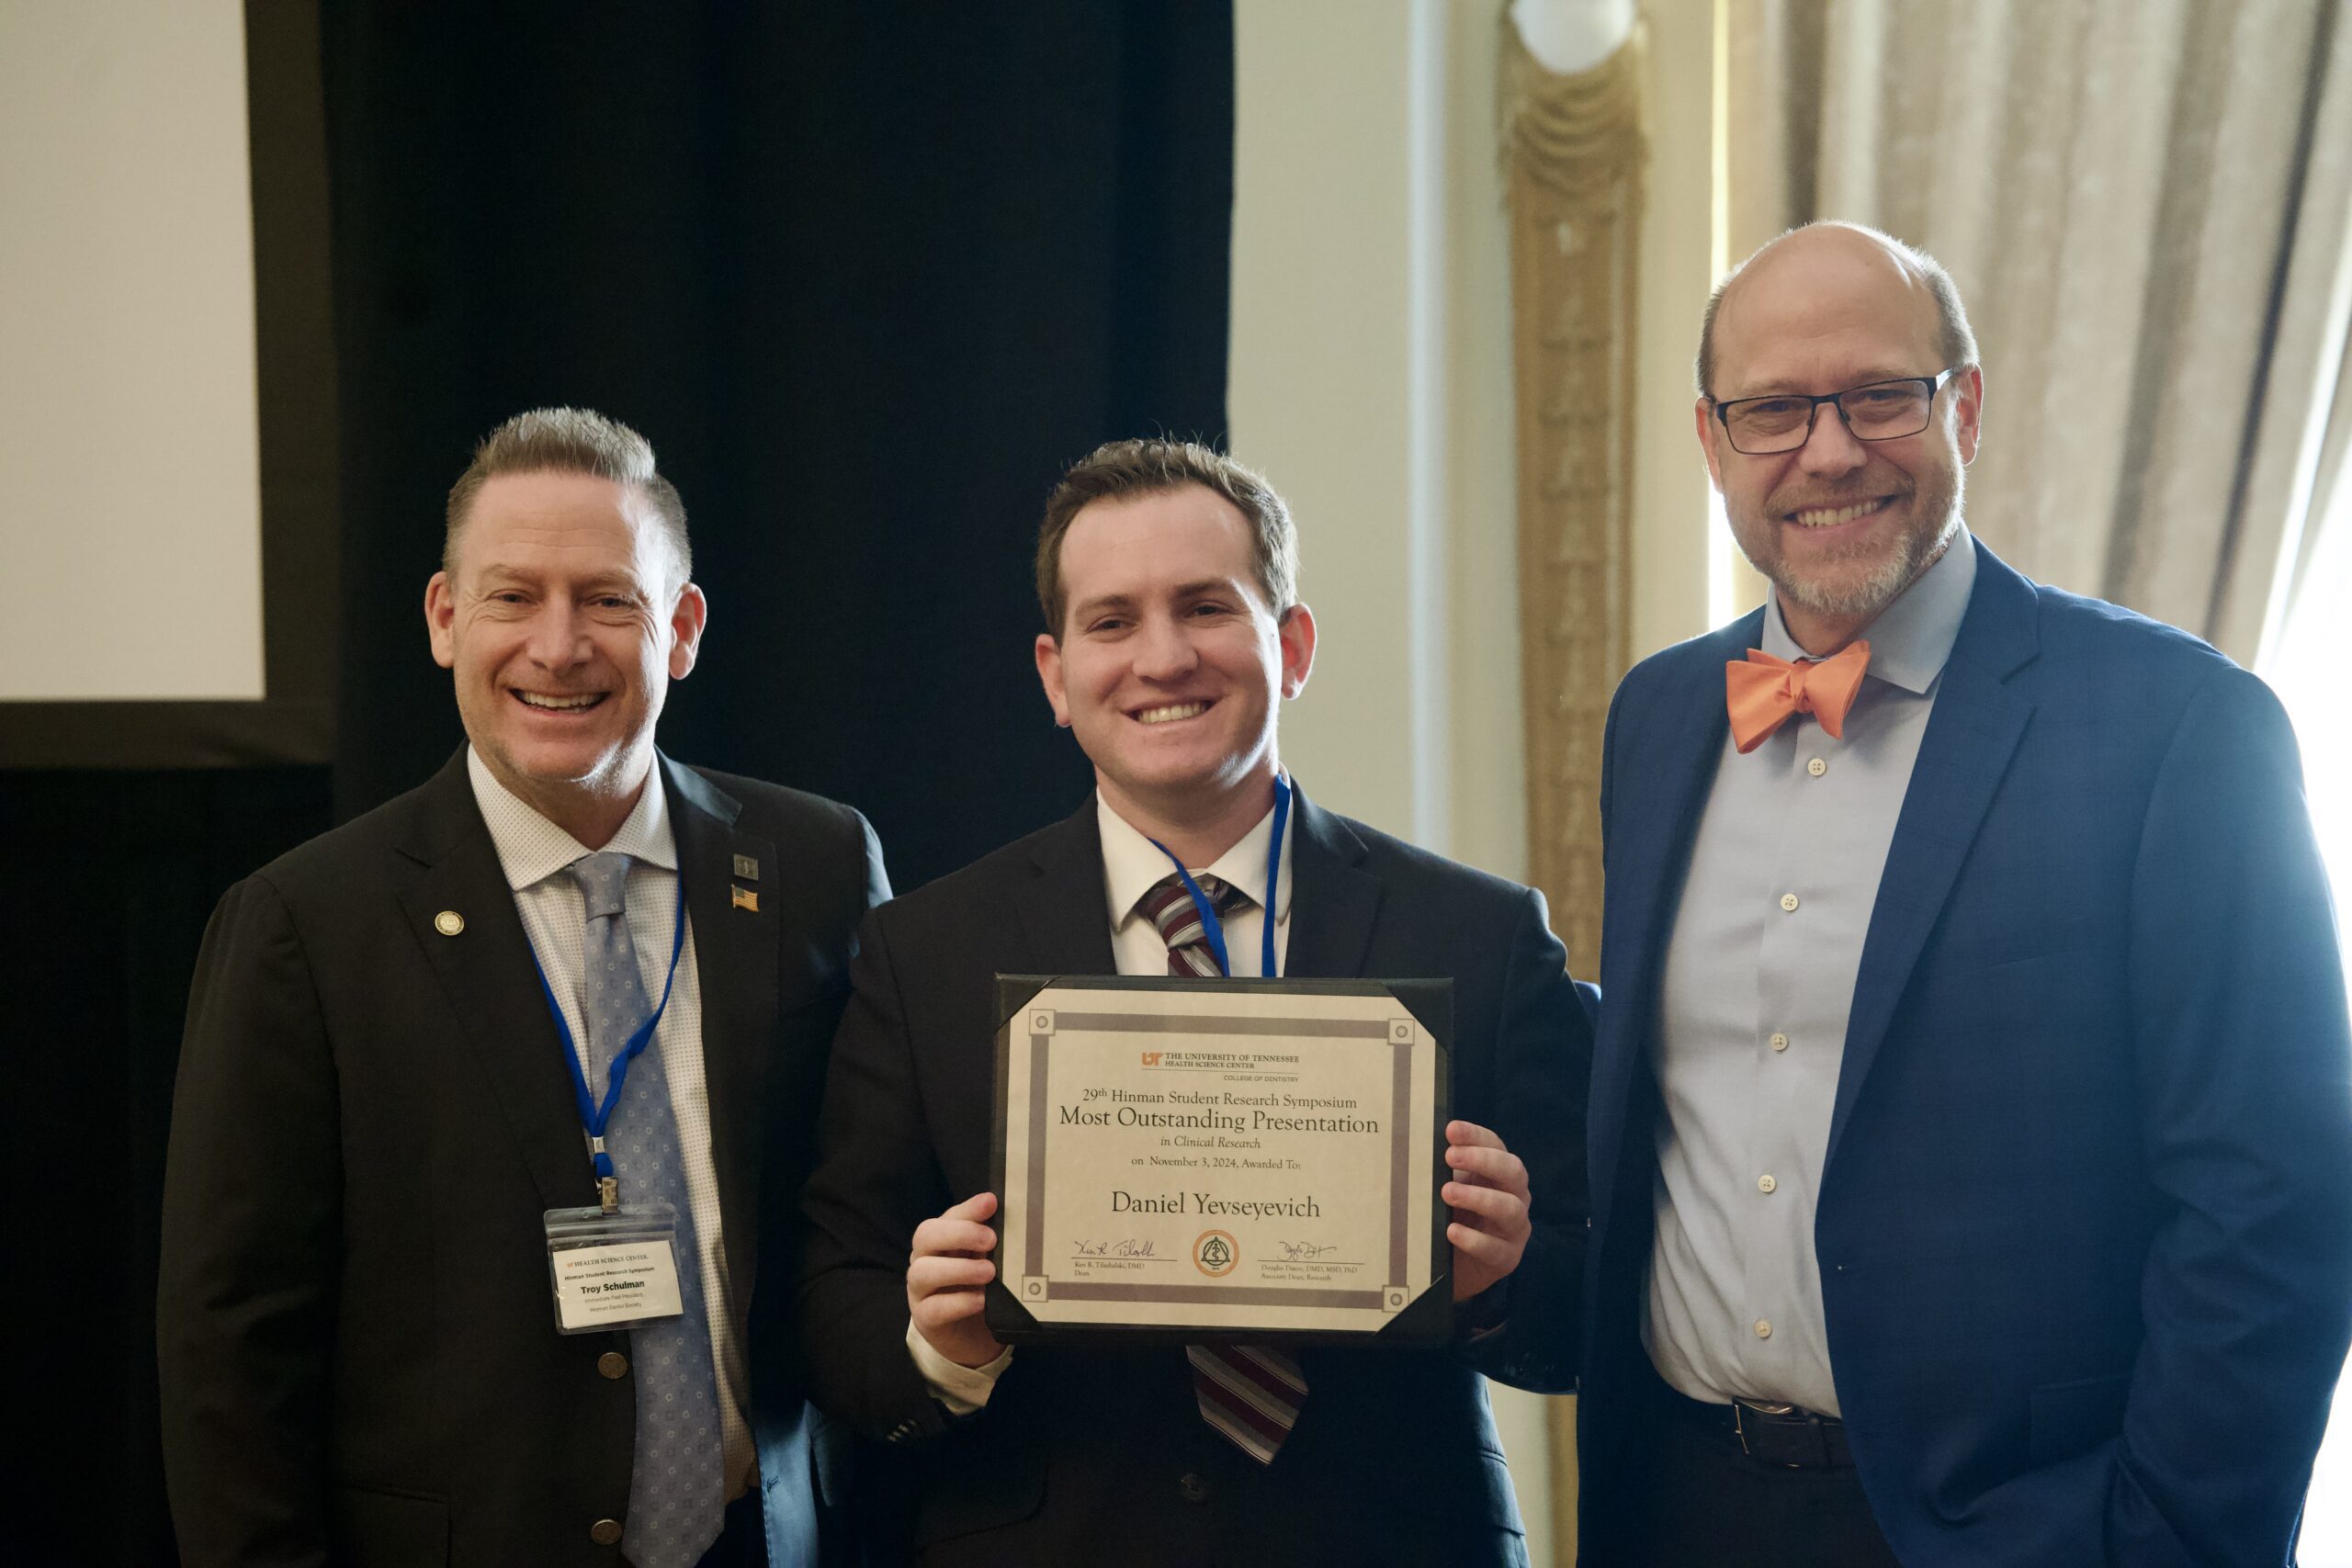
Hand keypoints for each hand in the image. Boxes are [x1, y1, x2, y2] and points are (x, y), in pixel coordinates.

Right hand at [907, 1191, 1005, 1368]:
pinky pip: (933, 1309)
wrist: (973, 1338)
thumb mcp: (989, 1264)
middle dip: (959, 1233)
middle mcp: (925, 1260)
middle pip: (926, 1236)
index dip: (968, 1209)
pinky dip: (958, 1303)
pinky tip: (980, 1301)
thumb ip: (993, 1245)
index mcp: (942, 1241)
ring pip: (922, 1271)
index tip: (991, 1202)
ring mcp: (920, 1290)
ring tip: (989, 1272)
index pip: (949, 1217)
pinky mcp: (924, 1319)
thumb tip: (1014, 1224)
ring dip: (958, 1269)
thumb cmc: (981, 1292)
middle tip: (991, 1240)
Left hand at [1443, 1121, 1530, 1302]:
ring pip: (1510, 1208)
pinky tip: (1452, 1232)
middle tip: (1450, 1157)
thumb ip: (1439, 1172)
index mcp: (1499, 1174)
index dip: (1476, 1135)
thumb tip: (1411, 1149)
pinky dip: (1473, 1239)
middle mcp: (1515, 1196)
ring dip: (1478, 1197)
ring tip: (1447, 1193)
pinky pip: (1496, 1248)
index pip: (1496, 1146)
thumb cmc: (1451, 1218)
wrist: (1453, 1267)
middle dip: (1482, 1160)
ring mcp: (1515, 1228)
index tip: (1450, 1130)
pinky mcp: (1507, 1258)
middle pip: (1513, 1171)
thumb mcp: (1446, 1190)